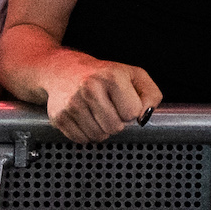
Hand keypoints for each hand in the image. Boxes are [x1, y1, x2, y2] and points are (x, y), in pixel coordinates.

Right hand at [45, 58, 161, 143]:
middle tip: (110, 108)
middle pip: (115, 127)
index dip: (132, 110)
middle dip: (117, 121)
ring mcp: (72, 103)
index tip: (124, 100)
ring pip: (99, 136)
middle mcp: (90, 88)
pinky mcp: (59, 117)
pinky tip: (86, 118)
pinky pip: (82, 140)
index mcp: (111, 76)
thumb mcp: (134, 75)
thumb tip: (144, 117)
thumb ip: (151, 95)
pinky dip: (87, 134)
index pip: (132, 112)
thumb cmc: (104, 74)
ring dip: (102, 129)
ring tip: (98, 113)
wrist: (64, 69)